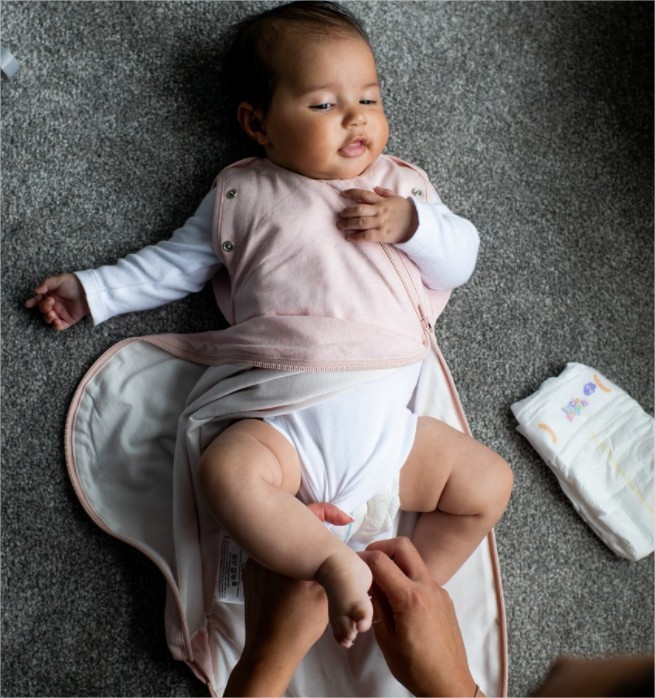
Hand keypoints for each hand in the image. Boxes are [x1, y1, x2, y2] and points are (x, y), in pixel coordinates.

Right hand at [25, 273, 89, 329]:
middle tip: (50, 303)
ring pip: (48, 319)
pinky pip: (59, 326)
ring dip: (48, 317)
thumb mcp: (60, 280)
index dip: (32, 302)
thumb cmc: (74, 283)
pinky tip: (56, 322)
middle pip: (43, 310)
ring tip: (52, 314)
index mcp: (49, 295)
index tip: (28, 304)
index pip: (38, 300)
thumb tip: (36, 290)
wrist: (89, 290)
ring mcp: (60, 313)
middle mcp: (54, 305)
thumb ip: (47, 284)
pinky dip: (56, 326)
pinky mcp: (68, 320)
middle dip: (44, 308)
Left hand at [224, 502, 350, 696]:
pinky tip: (292, 579)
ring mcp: (254, 563)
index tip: (345, 520)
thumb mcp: (327, 592)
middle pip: (293, 529)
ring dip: (296, 548)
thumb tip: (343, 555)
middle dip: (312, 532)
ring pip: (280, 545)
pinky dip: (282, 562)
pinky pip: (269, 559)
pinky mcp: (249, 575)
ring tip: (311, 562)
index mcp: (288, 550)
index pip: (310, 515)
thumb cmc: (300, 622)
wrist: (270, 650)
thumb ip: (335, 569)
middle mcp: (267, 550)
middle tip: (330, 540)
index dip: (328, 512)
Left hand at [338, 187, 417, 242]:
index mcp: (382, 201)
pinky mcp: (383, 235)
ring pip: (360, 223)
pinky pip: (367, 236)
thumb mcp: (396, 198)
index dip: (351, 193)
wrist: (417, 225)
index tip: (341, 194)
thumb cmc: (405, 211)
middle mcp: (380, 211)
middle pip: (359, 209)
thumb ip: (385, 192)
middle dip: (346, 212)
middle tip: (339, 215)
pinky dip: (357, 238)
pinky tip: (349, 238)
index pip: (363, 195)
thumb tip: (375, 188)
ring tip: (340, 226)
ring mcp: (381, 223)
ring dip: (348, 224)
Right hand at [361, 537, 480, 697]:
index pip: (380, 561)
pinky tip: (399, 600)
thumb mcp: (386, 639)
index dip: (361, 558)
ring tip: (382, 583)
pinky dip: (407, 577)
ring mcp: (439, 590)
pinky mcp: (444, 598)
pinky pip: (423, 576)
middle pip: (402, 546)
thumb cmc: (414, 667)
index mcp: (409, 598)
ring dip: (396, 562)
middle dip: (381, 547)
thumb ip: (375, 605)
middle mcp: (427, 587)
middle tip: (368, 563)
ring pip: (414, 559)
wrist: (449, 684)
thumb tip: (368, 583)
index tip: (352, 565)